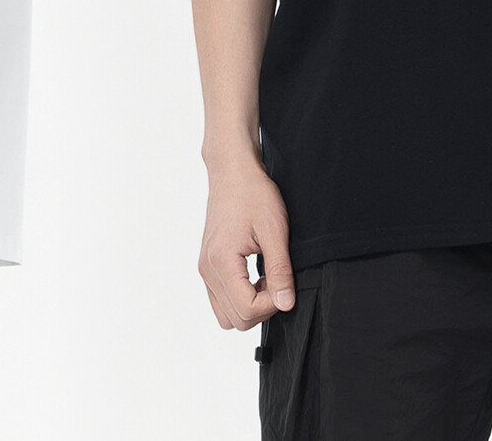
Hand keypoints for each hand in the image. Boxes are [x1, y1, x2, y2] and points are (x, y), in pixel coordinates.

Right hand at [199, 155, 295, 329]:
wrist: (232, 171)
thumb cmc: (253, 193)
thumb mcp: (274, 230)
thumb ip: (280, 270)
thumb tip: (286, 304)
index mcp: (221, 261)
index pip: (247, 310)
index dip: (273, 304)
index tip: (284, 282)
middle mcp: (207, 269)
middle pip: (236, 320)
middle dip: (263, 308)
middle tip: (278, 280)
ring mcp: (205, 268)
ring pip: (226, 315)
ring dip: (250, 306)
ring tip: (266, 278)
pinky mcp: (207, 264)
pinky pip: (221, 300)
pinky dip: (240, 297)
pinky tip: (255, 274)